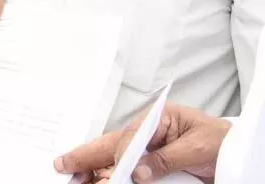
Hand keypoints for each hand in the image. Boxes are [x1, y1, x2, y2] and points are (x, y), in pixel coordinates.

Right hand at [54, 103, 231, 182]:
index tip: (112, 172)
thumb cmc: (219, 142)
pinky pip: (125, 168)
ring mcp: (147, 150)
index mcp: (158, 121)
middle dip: (87, 155)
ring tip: (73, 175)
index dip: (117, 155)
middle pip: (111, 145)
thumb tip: (139, 172)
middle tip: (63, 165)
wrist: (235, 151)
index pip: (129, 137)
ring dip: (93, 167)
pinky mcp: (150, 164)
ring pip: (112, 157)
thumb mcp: (197, 148)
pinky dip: (107, 173)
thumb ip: (167, 158)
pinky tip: (95, 179)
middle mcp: (148, 134)